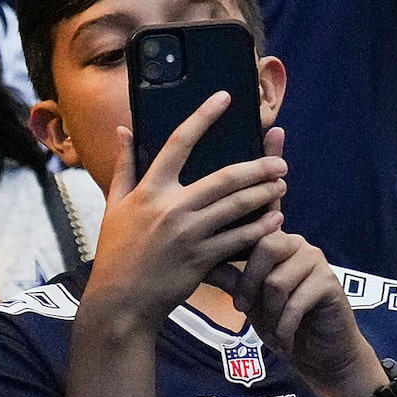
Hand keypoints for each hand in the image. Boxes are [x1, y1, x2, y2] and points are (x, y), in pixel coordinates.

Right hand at [81, 100, 286, 332]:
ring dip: (265, 193)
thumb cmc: (118, 250)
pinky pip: (239, 239)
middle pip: (225, 177)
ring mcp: (188, 233)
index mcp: (149, 190)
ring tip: (282, 185)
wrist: (121, 299)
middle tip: (280, 162)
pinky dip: (260, 227)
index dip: (203, 117)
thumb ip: (125, 166)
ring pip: (238, 206)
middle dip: (259, 167)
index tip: (225, 98)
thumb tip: (125, 130)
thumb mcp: (115, 205)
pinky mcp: (201, 258)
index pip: (178, 143)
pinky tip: (276, 219)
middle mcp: (170, 207)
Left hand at [228, 222, 385, 396]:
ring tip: (273, 329)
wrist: (320, 352)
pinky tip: (286, 340)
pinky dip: (285, 327)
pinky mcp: (330, 283)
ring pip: (277, 280)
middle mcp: (300, 246)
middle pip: (266, 247)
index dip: (234, 256)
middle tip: (243, 309)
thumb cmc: (285, 322)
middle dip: (249, 284)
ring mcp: (317, 262)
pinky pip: (296, 302)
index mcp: (279, 243)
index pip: (252, 234)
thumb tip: (202, 266)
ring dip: (269, 313)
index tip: (231, 292)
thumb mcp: (252, 302)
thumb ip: (233, 281)